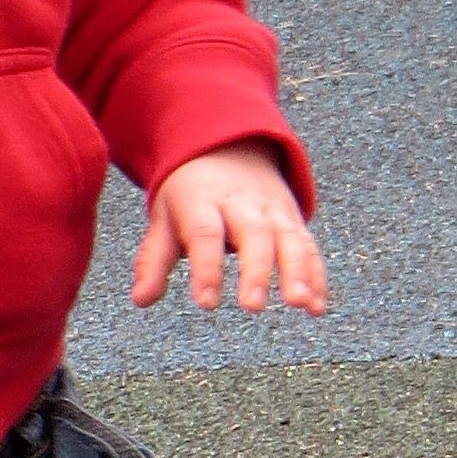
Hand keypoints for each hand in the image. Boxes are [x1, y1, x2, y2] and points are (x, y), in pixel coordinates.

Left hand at [131, 142, 327, 315]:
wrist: (227, 149)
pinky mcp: (293, 218)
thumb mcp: (164, 219)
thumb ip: (153, 261)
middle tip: (253, 306)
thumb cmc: (189, 196)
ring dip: (298, 272)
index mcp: (202, 200)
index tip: (207, 303)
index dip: (207, 268)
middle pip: (253, 234)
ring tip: (299, 304)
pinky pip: (308, 246)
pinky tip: (315, 308)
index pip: (205, 234)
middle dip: (256, 271)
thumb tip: (141, 300)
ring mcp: (272, 209)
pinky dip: (316, 276)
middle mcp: (241, 203)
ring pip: (289, 238)